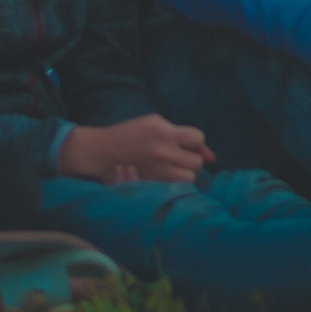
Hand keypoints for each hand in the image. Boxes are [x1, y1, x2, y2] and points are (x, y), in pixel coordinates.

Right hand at [59, 114, 212, 183]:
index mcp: (163, 132)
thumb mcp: (154, 124)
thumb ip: (182, 135)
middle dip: (192, 160)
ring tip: (173, 169)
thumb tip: (211, 157)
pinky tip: (165, 178)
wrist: (99, 151)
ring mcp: (156, 170)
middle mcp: (162, 151)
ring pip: (190, 178)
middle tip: (179, 159)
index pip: (199, 138)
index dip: (195, 142)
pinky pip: (176, 188)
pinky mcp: (150, 183)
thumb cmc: (129, 134)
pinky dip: (175, 184)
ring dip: (185, 174)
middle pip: (197, 162)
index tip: (185, 144)